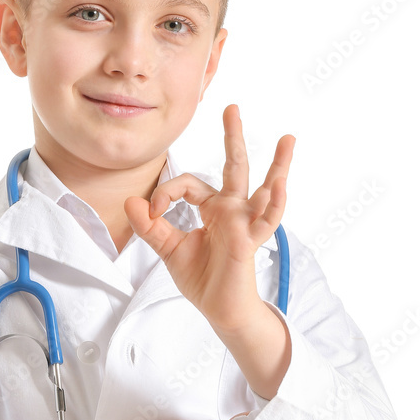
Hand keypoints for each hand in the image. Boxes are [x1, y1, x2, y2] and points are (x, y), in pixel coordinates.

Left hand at [124, 104, 294, 332]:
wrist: (220, 311)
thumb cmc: (202, 279)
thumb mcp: (168, 249)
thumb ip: (150, 226)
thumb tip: (130, 201)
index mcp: (212, 208)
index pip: (187, 185)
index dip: (165, 193)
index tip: (150, 211)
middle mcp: (232, 210)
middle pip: (234, 167)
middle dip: (233, 137)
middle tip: (232, 107)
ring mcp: (245, 223)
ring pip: (264, 188)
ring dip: (277, 164)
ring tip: (288, 139)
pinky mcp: (251, 241)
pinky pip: (265, 220)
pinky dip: (273, 203)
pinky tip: (278, 184)